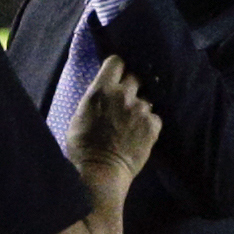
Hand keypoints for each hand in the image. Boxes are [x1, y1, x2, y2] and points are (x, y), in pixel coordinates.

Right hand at [66, 55, 160, 178]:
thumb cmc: (82, 147)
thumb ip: (94, 100)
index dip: (117, 67)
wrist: (101, 172)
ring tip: (131, 123)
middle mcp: (123, 95)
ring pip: (145, 99)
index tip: (116, 75)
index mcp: (101, 90)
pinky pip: (155, 117)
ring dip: (139, 108)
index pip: (116, 62)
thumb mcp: (78, 116)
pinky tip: (139, 134)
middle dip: (130, 87)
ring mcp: (140, 110)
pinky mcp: (153, 125)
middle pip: (134, 77)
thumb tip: (101, 94)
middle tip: (123, 101)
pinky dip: (148, 123)